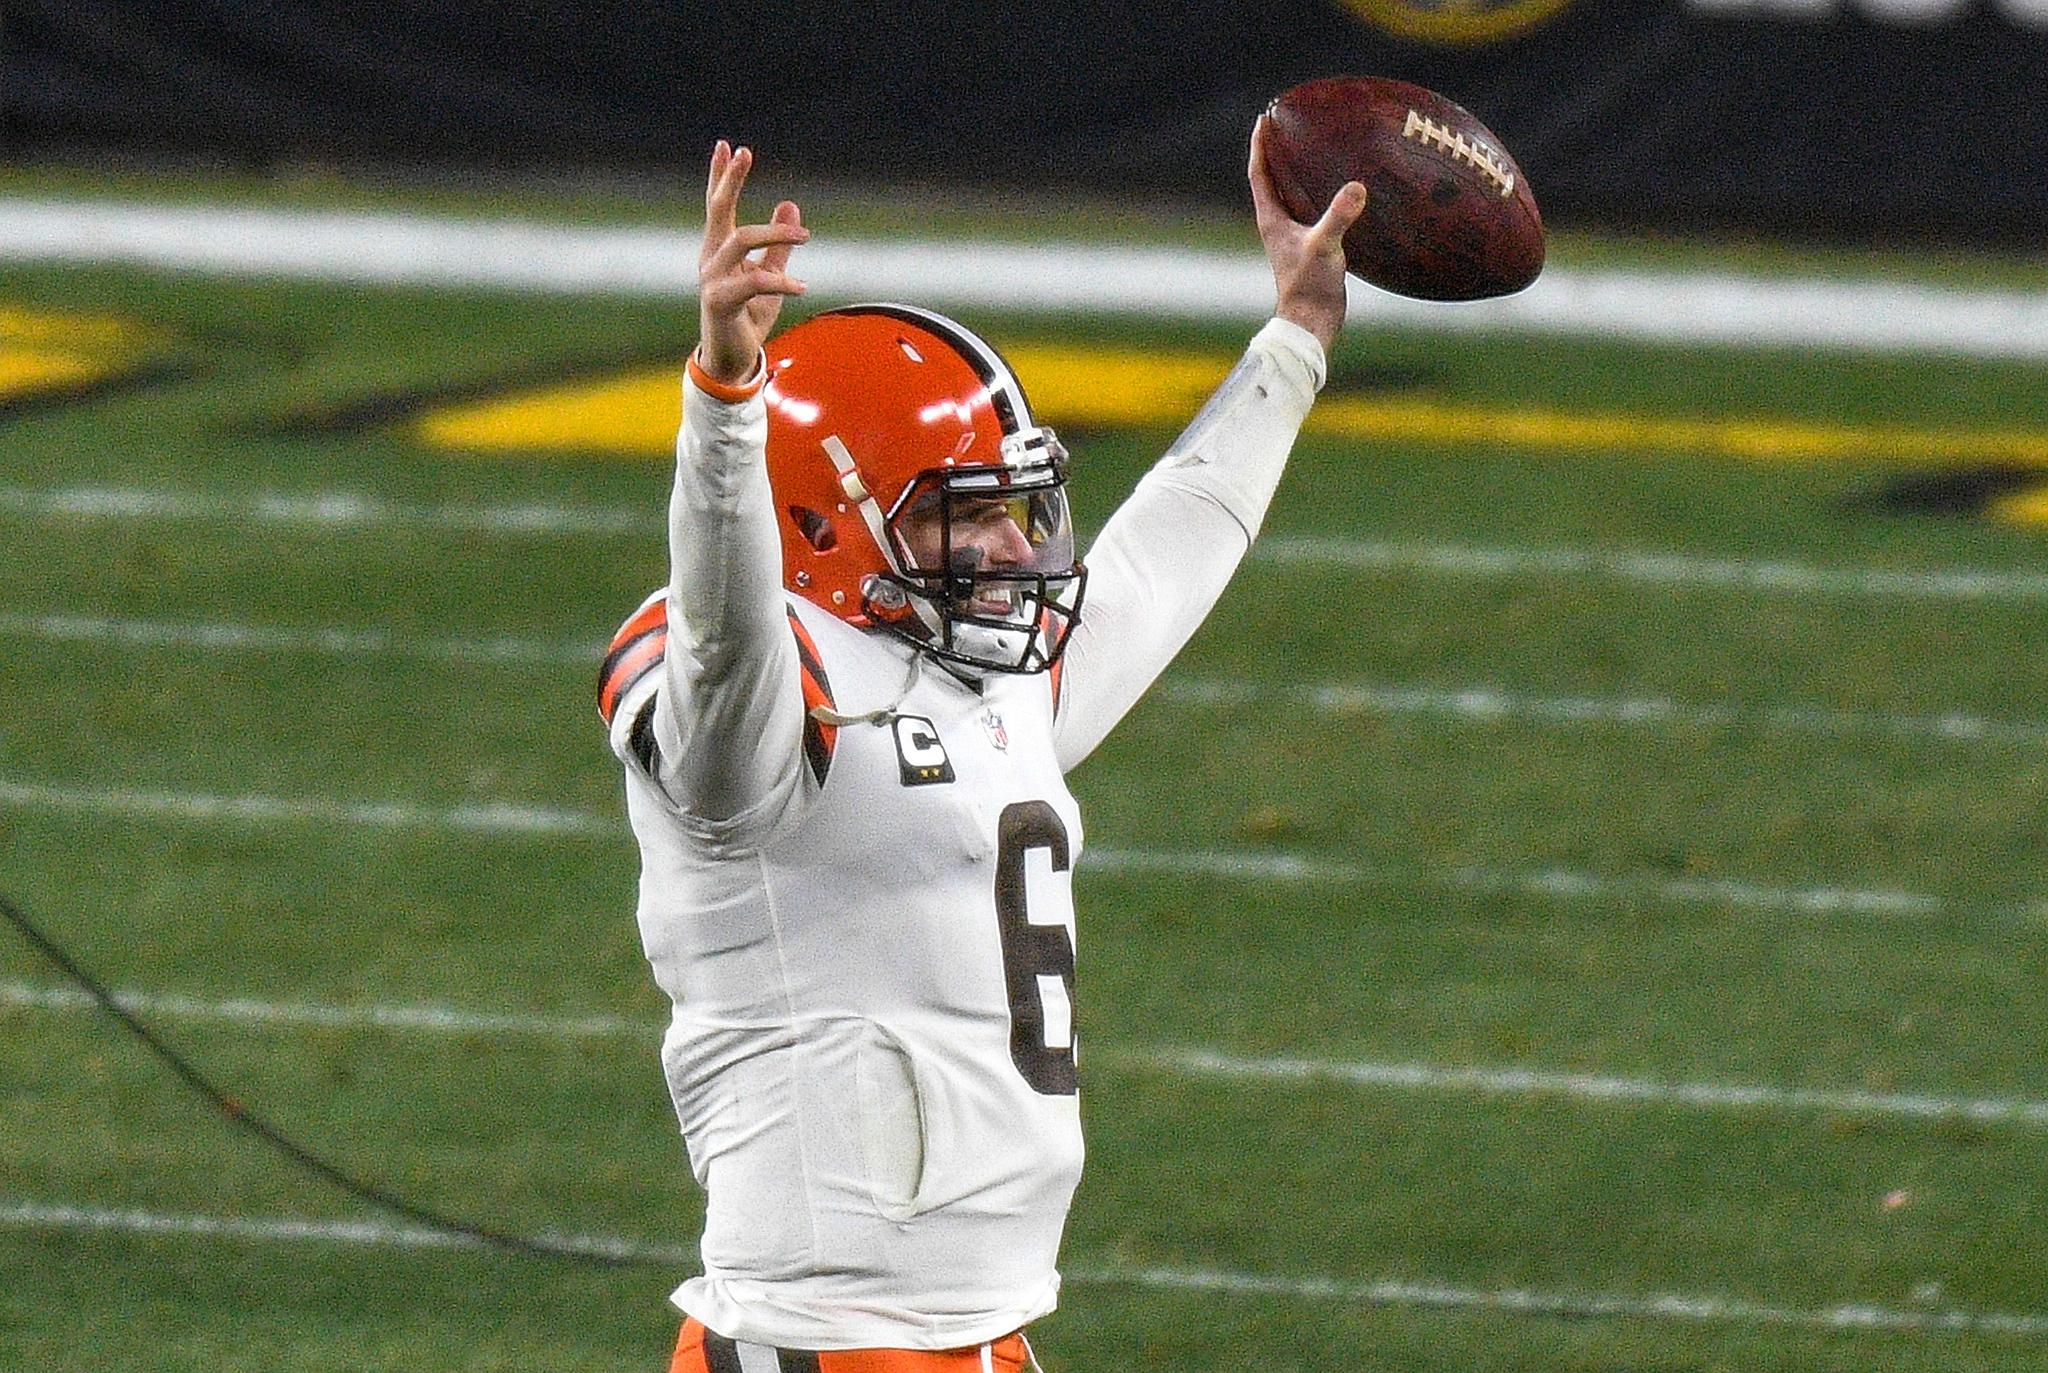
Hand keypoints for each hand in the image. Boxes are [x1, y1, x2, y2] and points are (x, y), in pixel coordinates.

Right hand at [697, 140, 808, 384]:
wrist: (732, 360)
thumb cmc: (748, 318)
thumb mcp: (770, 277)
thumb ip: (779, 246)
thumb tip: (790, 204)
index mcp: (719, 249)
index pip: (718, 206)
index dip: (721, 176)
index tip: (727, 145)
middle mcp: (710, 259)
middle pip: (719, 210)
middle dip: (730, 179)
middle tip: (745, 151)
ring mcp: (711, 279)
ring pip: (741, 239)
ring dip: (776, 233)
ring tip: (806, 235)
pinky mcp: (720, 301)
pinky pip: (754, 282)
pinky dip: (781, 282)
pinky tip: (802, 288)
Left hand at [1248, 116, 1366, 356]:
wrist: (1313, 320)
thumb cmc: (1310, 286)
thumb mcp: (1325, 246)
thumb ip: (1338, 216)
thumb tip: (1356, 187)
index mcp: (1271, 219)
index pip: (1259, 173)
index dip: (1260, 145)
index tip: (1264, 118)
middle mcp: (1278, 223)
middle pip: (1272, 178)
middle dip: (1277, 150)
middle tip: (1287, 123)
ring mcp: (1293, 234)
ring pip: (1291, 193)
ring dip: (1296, 170)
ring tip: (1310, 145)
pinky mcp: (1310, 244)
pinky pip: (1310, 208)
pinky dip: (1318, 191)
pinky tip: (1337, 185)